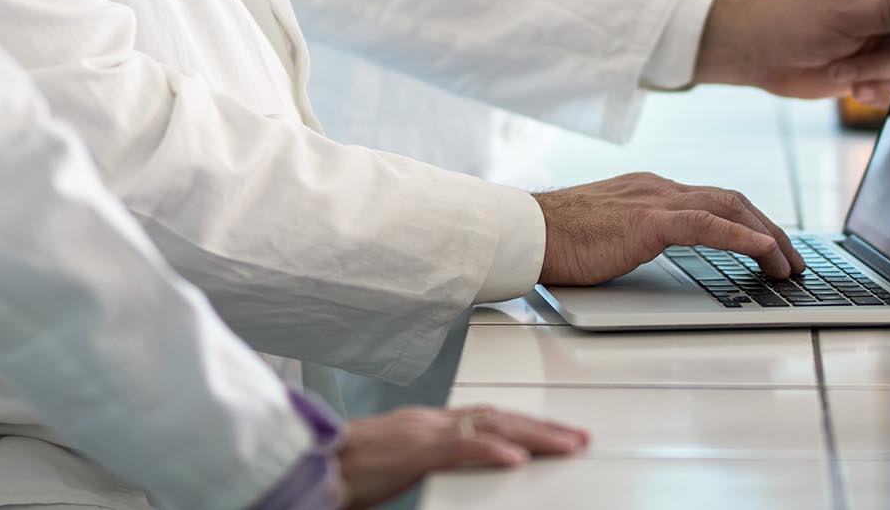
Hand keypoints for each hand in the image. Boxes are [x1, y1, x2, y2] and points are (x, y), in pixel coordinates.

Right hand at [335, 404, 587, 506]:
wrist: (309, 466)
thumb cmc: (346, 473)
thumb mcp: (399, 468)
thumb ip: (433, 465)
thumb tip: (468, 472)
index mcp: (426, 426)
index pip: (486, 416)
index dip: (525, 423)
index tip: (557, 434)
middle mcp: (429, 421)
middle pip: (498, 415)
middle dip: (543, 428)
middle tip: (580, 438)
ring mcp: (421, 432)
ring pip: (489, 425)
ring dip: (533, 435)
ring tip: (567, 445)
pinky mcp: (410, 451)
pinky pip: (458, 448)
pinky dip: (490, 449)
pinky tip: (516, 457)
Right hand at [534, 172, 803, 285]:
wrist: (529, 232)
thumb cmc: (559, 238)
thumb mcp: (609, 231)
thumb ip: (638, 232)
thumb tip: (656, 252)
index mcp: (647, 189)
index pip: (711, 197)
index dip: (747, 220)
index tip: (769, 245)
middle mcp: (656, 187)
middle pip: (730, 198)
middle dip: (768, 228)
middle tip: (792, 260)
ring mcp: (653, 199)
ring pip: (728, 206)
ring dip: (767, 236)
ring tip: (788, 265)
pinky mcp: (648, 221)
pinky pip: (708, 224)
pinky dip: (742, 236)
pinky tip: (763, 251)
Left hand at [695, 0, 889, 104]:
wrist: (756, 55)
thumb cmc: (791, 20)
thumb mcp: (844, 13)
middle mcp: (887, 7)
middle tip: (862, 60)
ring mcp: (882, 39)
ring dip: (879, 74)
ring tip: (843, 72)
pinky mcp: (874, 68)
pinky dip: (878, 91)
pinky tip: (853, 90)